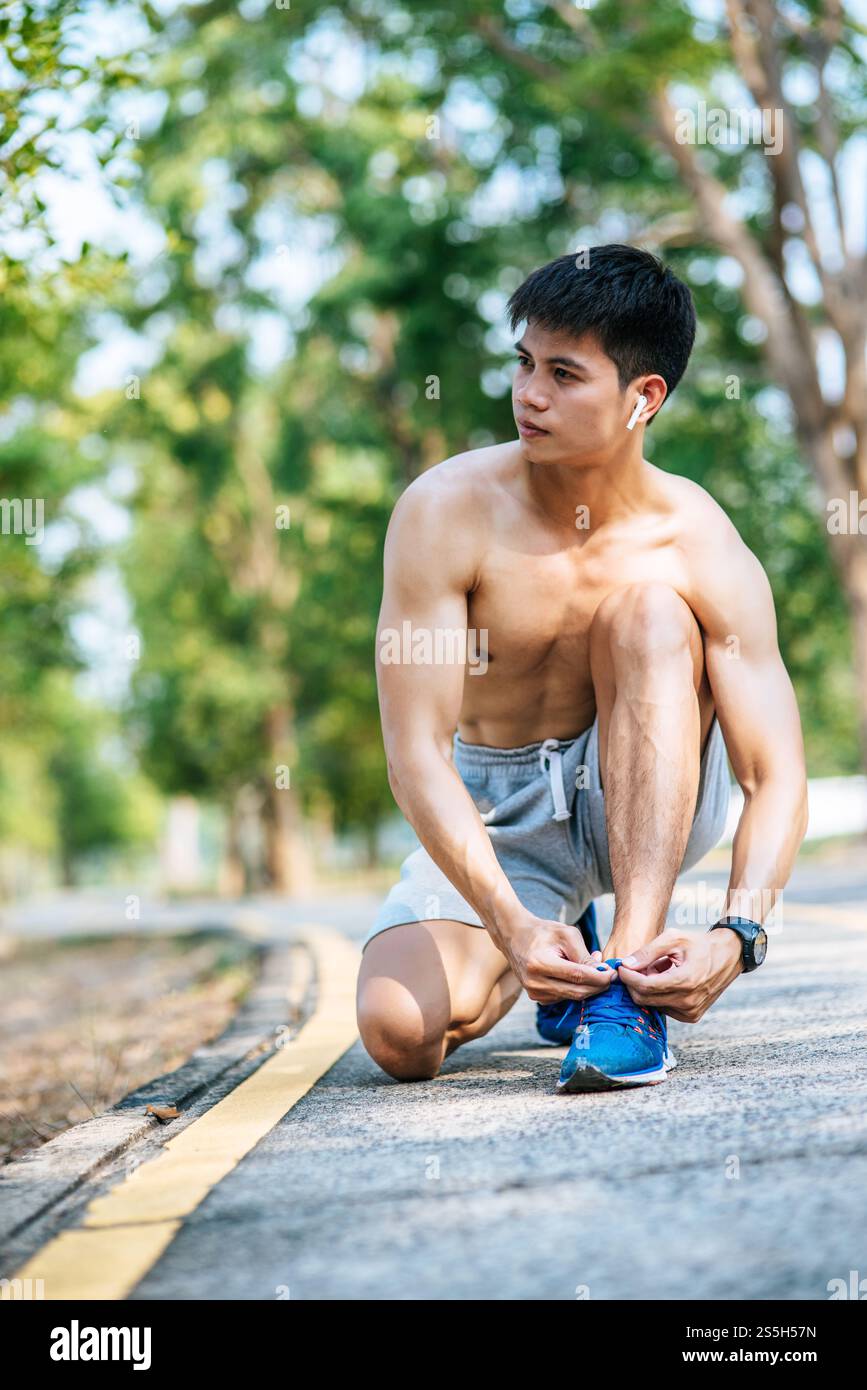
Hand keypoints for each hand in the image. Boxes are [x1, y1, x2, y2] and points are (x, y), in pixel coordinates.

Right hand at [497, 912, 616, 1003]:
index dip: (598, 977)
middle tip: (611, 975)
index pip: (576, 976)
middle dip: (598, 985)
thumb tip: (603, 973)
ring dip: (588, 986)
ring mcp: (535, 993)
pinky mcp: (537, 998)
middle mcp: (535, 982)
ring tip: (593, 967)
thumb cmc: (544, 932)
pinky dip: (576, 988)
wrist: (515, 937)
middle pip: (576, 991)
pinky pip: (564, 997)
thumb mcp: (566, 934)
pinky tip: (579, 974)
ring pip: (572, 996)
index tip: (613, 973)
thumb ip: (584, 955)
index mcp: (540, 963)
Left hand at [616, 928, 742, 1021]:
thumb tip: (626, 964)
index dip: (628, 977)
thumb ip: (648, 952)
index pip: (645, 986)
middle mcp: (689, 1001)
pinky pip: (664, 1008)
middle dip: (635, 983)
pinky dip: (659, 995)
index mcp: (686, 981)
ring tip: (658, 969)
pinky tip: (667, 980)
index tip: (621, 967)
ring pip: (653, 1005)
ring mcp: (691, 1012)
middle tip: (636, 966)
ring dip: (648, 988)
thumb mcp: (674, 938)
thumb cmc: (699, 944)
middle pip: (645, 999)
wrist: (728, 956)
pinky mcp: (692, 1016)